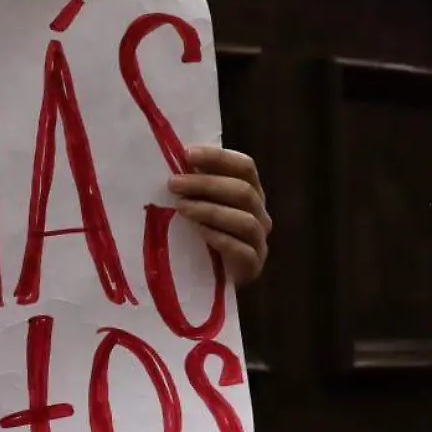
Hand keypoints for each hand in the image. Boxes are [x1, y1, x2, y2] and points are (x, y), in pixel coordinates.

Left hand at [167, 146, 270, 286]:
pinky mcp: (253, 265)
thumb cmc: (205, 233)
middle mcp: (260, 213)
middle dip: (206, 184)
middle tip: (174, 184)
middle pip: (243, 191)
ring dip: (211, 210)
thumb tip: (171, 160)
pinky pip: (242, 250)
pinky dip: (221, 239)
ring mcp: (259, 240)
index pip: (245, 167)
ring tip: (182, 207)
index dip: (218, 157)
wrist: (215, 277)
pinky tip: (200, 232)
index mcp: (251, 192)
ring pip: (245, 220)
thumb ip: (196, 186)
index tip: (187, 154)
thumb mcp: (201, 205)